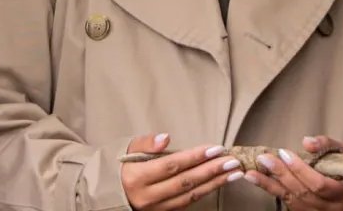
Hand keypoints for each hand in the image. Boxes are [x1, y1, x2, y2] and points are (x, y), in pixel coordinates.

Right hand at [121, 133, 242, 209]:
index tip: (216, 149)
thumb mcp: (128, 148)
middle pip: (185, 182)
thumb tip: (166, 138)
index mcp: (136, 177)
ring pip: (189, 196)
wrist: (109, 192)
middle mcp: (146, 196)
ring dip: (214, 184)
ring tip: (234, 173)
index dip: (195, 157)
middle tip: (233, 161)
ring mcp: (155, 208)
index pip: (172, 166)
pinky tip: (219, 182)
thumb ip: (147, 143)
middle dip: (212, 171)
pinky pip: (186, 203)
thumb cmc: (121, 165)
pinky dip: (205, 192)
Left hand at [245, 136, 342, 209]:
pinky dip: (273, 190)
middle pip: (302, 192)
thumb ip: (328, 145)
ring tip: (252, 172)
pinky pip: (287, 203)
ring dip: (270, 185)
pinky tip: (260, 180)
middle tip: (264, 158)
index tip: (285, 153)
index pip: (319, 184)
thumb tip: (306, 142)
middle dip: (281, 174)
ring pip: (291, 200)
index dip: (300, 170)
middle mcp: (329, 208)